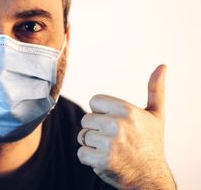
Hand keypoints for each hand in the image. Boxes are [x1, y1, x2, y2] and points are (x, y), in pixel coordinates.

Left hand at [77, 65, 175, 188]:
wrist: (151, 177)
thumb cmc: (151, 144)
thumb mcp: (156, 115)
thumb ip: (155, 89)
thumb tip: (162, 65)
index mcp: (127, 110)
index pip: (94, 101)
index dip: (102, 112)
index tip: (115, 123)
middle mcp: (117, 125)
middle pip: (86, 119)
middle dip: (96, 129)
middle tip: (115, 139)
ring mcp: (109, 144)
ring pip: (82, 136)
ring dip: (92, 144)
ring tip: (111, 150)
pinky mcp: (101, 160)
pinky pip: (81, 153)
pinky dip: (89, 158)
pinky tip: (105, 160)